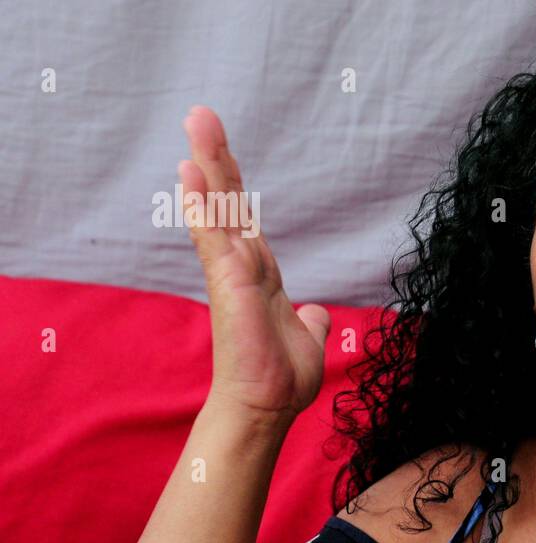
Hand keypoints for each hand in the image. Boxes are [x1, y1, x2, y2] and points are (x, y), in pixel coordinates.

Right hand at [179, 106, 329, 425]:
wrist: (265, 408)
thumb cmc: (279, 378)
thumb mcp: (306, 339)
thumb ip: (311, 321)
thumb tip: (318, 313)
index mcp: (260, 274)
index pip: (245, 217)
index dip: (234, 185)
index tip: (219, 151)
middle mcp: (242, 267)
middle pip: (228, 202)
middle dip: (217, 158)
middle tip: (201, 113)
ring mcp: (231, 274)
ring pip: (219, 210)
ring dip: (208, 168)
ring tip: (197, 125)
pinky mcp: (229, 286)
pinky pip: (212, 239)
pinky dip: (202, 208)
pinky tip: (191, 177)